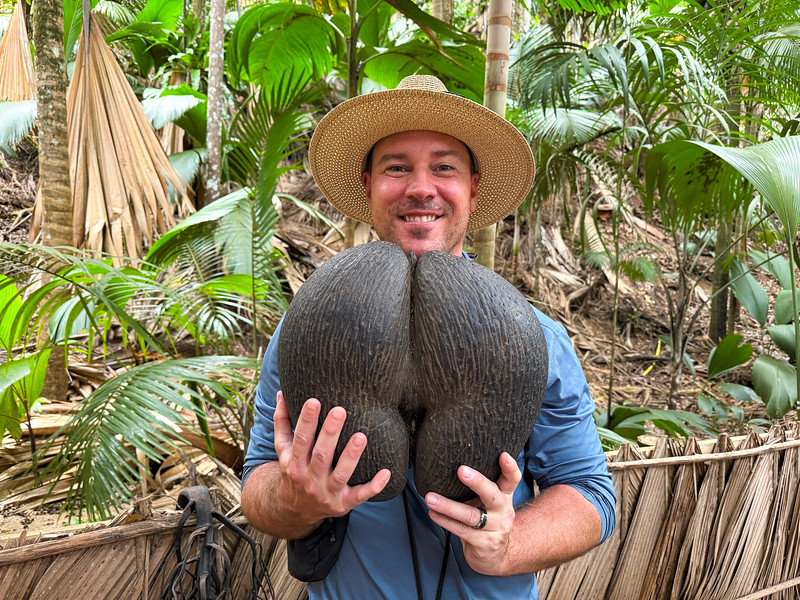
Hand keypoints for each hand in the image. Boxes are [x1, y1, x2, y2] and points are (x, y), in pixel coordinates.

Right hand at [273, 392, 390, 526]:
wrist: (295, 510)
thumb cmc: (294, 470)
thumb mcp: (283, 449)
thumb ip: (282, 422)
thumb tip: (281, 393)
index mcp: (294, 462)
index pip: (300, 439)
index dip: (306, 421)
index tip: (314, 401)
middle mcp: (310, 479)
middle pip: (320, 455)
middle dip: (330, 433)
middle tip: (340, 411)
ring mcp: (327, 493)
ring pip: (340, 475)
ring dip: (351, 456)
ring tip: (361, 436)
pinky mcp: (343, 504)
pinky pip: (359, 496)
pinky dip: (373, 486)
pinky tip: (386, 472)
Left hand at [424, 452, 521, 575]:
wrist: (497, 555)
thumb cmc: (488, 521)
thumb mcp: (490, 502)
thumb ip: (480, 486)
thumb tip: (451, 464)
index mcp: (505, 496)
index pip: (511, 479)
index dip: (509, 467)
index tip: (503, 455)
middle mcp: (503, 510)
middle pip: (492, 494)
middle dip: (477, 482)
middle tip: (461, 470)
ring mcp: (495, 528)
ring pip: (471, 515)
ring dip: (448, 505)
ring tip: (430, 498)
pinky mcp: (484, 543)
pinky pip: (461, 530)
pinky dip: (445, 520)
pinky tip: (433, 513)